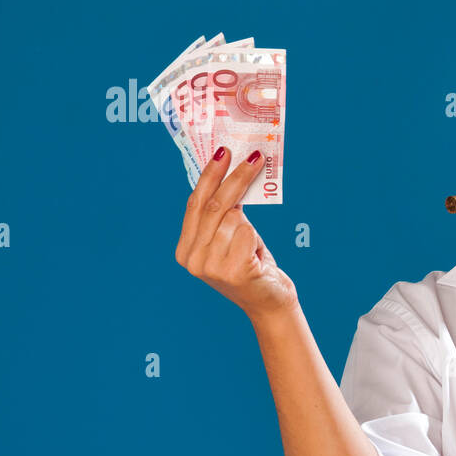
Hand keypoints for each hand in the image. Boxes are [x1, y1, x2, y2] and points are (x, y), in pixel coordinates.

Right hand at [175, 146, 297, 321]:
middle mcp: (192, 259)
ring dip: (248, 225)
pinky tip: (256, 257)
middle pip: (215, 206)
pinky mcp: (234, 272)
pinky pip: (248, 234)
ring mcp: (211, 267)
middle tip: (255, 157)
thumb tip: (231, 174)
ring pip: (234, 220)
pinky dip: (256, 240)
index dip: (210, 176)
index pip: (196, 204)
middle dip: (236, 178)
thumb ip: (223, 216)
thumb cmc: (251, 265)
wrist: (270, 303)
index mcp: (185, 250)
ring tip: (252, 247)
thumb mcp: (230, 238)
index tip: (223, 152)